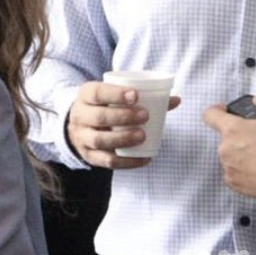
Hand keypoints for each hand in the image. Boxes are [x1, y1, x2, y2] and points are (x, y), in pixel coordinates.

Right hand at [65, 80, 180, 168]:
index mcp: (86, 95)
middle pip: (99, 117)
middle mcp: (80, 116)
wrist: (79, 123)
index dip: (115, 94)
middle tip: (145, 116)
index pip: (98, 93)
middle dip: (123, 117)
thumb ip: (143, 96)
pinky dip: (126, 162)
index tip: (136, 95)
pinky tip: (143, 158)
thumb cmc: (104, 105)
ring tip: (143, 136)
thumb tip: (176, 100)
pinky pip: (106, 161)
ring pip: (100, 140)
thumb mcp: (114, 95)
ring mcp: (82, 137)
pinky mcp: (89, 156)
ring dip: (123, 139)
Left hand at [203, 88, 255, 200]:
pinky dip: (246, 167)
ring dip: (243, 151)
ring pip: (232, 153)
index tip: (226, 110)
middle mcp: (225, 150)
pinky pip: (236, 170)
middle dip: (241, 133)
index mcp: (232, 130)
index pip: (210, 114)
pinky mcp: (236, 185)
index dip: (217, 109)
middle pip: (226, 135)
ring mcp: (229, 169)